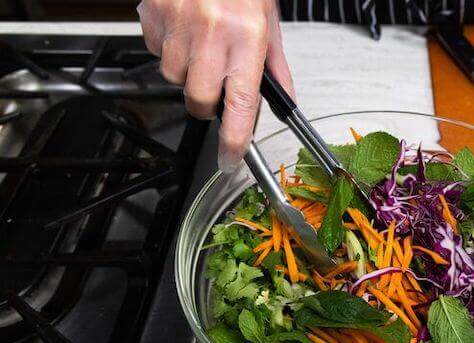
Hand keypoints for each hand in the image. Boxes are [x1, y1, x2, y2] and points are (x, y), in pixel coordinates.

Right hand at [137, 0, 293, 170]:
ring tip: (201, 42)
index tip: (231, 159)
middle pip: (199, 101)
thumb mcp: (268, 21)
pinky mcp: (153, 15)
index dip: (234, 140)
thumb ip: (275, 66)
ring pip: (174, 79)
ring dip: (186, 71)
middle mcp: (211, 34)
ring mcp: (177, 26)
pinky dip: (168, 48)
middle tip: (217, 80)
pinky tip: (183, 28)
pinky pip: (156, 52)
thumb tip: (283, 102)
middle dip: (207, 102)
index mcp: (246, 38)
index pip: (240, 105)